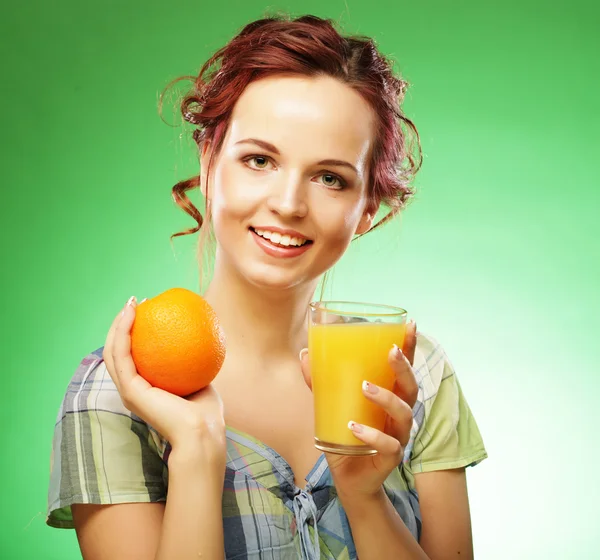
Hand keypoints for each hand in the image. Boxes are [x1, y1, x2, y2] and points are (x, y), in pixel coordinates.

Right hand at [103, 296, 226, 468]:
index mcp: (145, 388)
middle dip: (121, 323)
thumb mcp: (199, 377)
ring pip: (112, 350)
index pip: (132, 356)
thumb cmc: (206, 411)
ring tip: (130, 303)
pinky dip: (123, 332)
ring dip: (117, 324)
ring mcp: (128, 390)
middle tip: (135, 302)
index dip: (134, 332)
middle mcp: (132, 389)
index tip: (148, 310)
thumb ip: (195, 360)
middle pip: (116, 350)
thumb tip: (201, 336)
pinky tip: (132, 314)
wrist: (203, 432)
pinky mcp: (129, 390)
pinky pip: (121, 354)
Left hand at [299, 321, 417, 500]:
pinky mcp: (391, 457)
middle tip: (390, 351)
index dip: (410, 348)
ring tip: (366, 387)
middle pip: (411, 387)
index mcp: (389, 396)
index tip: (410, 325)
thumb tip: (305, 353)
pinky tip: (355, 428)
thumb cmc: (345, 436)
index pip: (403, 368)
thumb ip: (321, 382)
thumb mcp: (331, 406)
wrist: (348, 478)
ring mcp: (397, 435)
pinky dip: (372, 435)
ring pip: (404, 413)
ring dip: (386, 398)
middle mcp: (398, 413)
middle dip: (404, 367)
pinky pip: (389, 445)